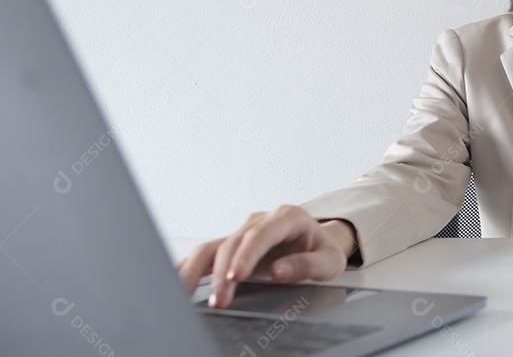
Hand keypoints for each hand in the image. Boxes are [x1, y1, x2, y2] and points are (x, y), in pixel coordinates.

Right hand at [175, 205, 355, 308]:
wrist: (317, 244)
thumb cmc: (323, 251)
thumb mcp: (329, 261)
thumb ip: (307, 265)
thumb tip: (278, 270)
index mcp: (288, 217)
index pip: (261, 233)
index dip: (246, 254)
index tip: (236, 276)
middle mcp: (261, 220)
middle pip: (233, 243)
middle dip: (223, 273)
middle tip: (219, 300)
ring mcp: (243, 231)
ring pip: (213, 246)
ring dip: (198, 271)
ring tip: (188, 295)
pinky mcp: (231, 245)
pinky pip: (206, 254)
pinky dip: (189, 267)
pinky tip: (178, 282)